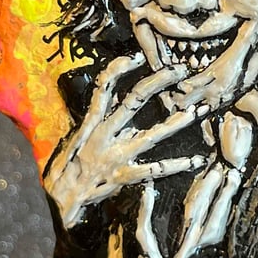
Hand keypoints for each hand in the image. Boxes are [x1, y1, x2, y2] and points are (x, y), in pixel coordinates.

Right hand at [45, 53, 207, 226]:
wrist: (60, 201)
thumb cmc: (67, 169)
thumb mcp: (74, 139)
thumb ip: (92, 121)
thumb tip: (106, 102)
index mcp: (91, 124)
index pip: (103, 87)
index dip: (118, 69)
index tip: (137, 56)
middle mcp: (104, 135)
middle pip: (133, 101)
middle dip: (157, 83)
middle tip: (180, 70)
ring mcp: (115, 156)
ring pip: (151, 134)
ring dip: (177, 122)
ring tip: (198, 112)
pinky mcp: (123, 177)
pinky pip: (154, 169)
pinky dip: (176, 165)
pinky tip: (195, 160)